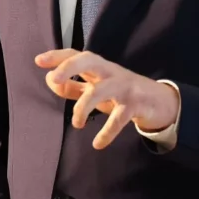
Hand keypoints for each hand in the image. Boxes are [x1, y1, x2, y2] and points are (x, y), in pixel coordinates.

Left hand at [34, 49, 179, 149]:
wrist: (159, 101)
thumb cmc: (121, 92)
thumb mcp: (96, 87)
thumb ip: (73, 86)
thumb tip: (49, 82)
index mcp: (98, 67)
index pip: (76, 55)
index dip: (57, 56)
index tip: (38, 61)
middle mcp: (110, 72)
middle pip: (89, 60)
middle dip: (69, 68)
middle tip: (53, 80)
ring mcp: (124, 86)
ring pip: (100, 90)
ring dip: (83, 108)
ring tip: (76, 124)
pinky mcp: (136, 104)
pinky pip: (119, 118)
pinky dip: (107, 132)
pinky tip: (97, 144)